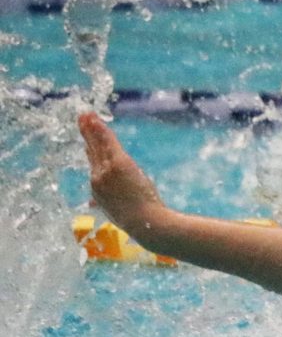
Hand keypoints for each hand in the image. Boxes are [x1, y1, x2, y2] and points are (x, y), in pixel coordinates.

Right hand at [78, 111, 168, 240]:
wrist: (145, 222)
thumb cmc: (135, 221)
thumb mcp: (115, 212)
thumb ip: (103, 204)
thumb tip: (92, 204)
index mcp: (98, 190)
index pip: (93, 166)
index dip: (90, 152)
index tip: (86, 143)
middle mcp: (97, 179)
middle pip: (92, 152)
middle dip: (87, 135)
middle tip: (82, 121)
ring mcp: (106, 170)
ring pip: (98, 145)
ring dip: (91, 127)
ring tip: (86, 114)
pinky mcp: (118, 163)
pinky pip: (107, 142)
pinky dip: (100, 130)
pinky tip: (95, 119)